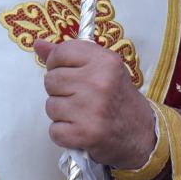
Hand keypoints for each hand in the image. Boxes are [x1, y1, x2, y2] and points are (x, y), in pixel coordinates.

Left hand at [35, 38, 155, 169]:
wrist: (142, 134)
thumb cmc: (118, 98)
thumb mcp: (101, 69)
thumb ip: (68, 55)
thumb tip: (38, 45)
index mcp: (104, 61)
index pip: (60, 53)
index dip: (58, 64)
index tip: (70, 73)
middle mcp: (99, 82)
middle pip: (51, 80)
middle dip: (60, 91)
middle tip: (80, 98)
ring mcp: (92, 109)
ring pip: (50, 106)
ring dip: (62, 114)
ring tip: (82, 114)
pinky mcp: (86, 134)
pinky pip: (54, 130)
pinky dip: (63, 134)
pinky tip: (80, 130)